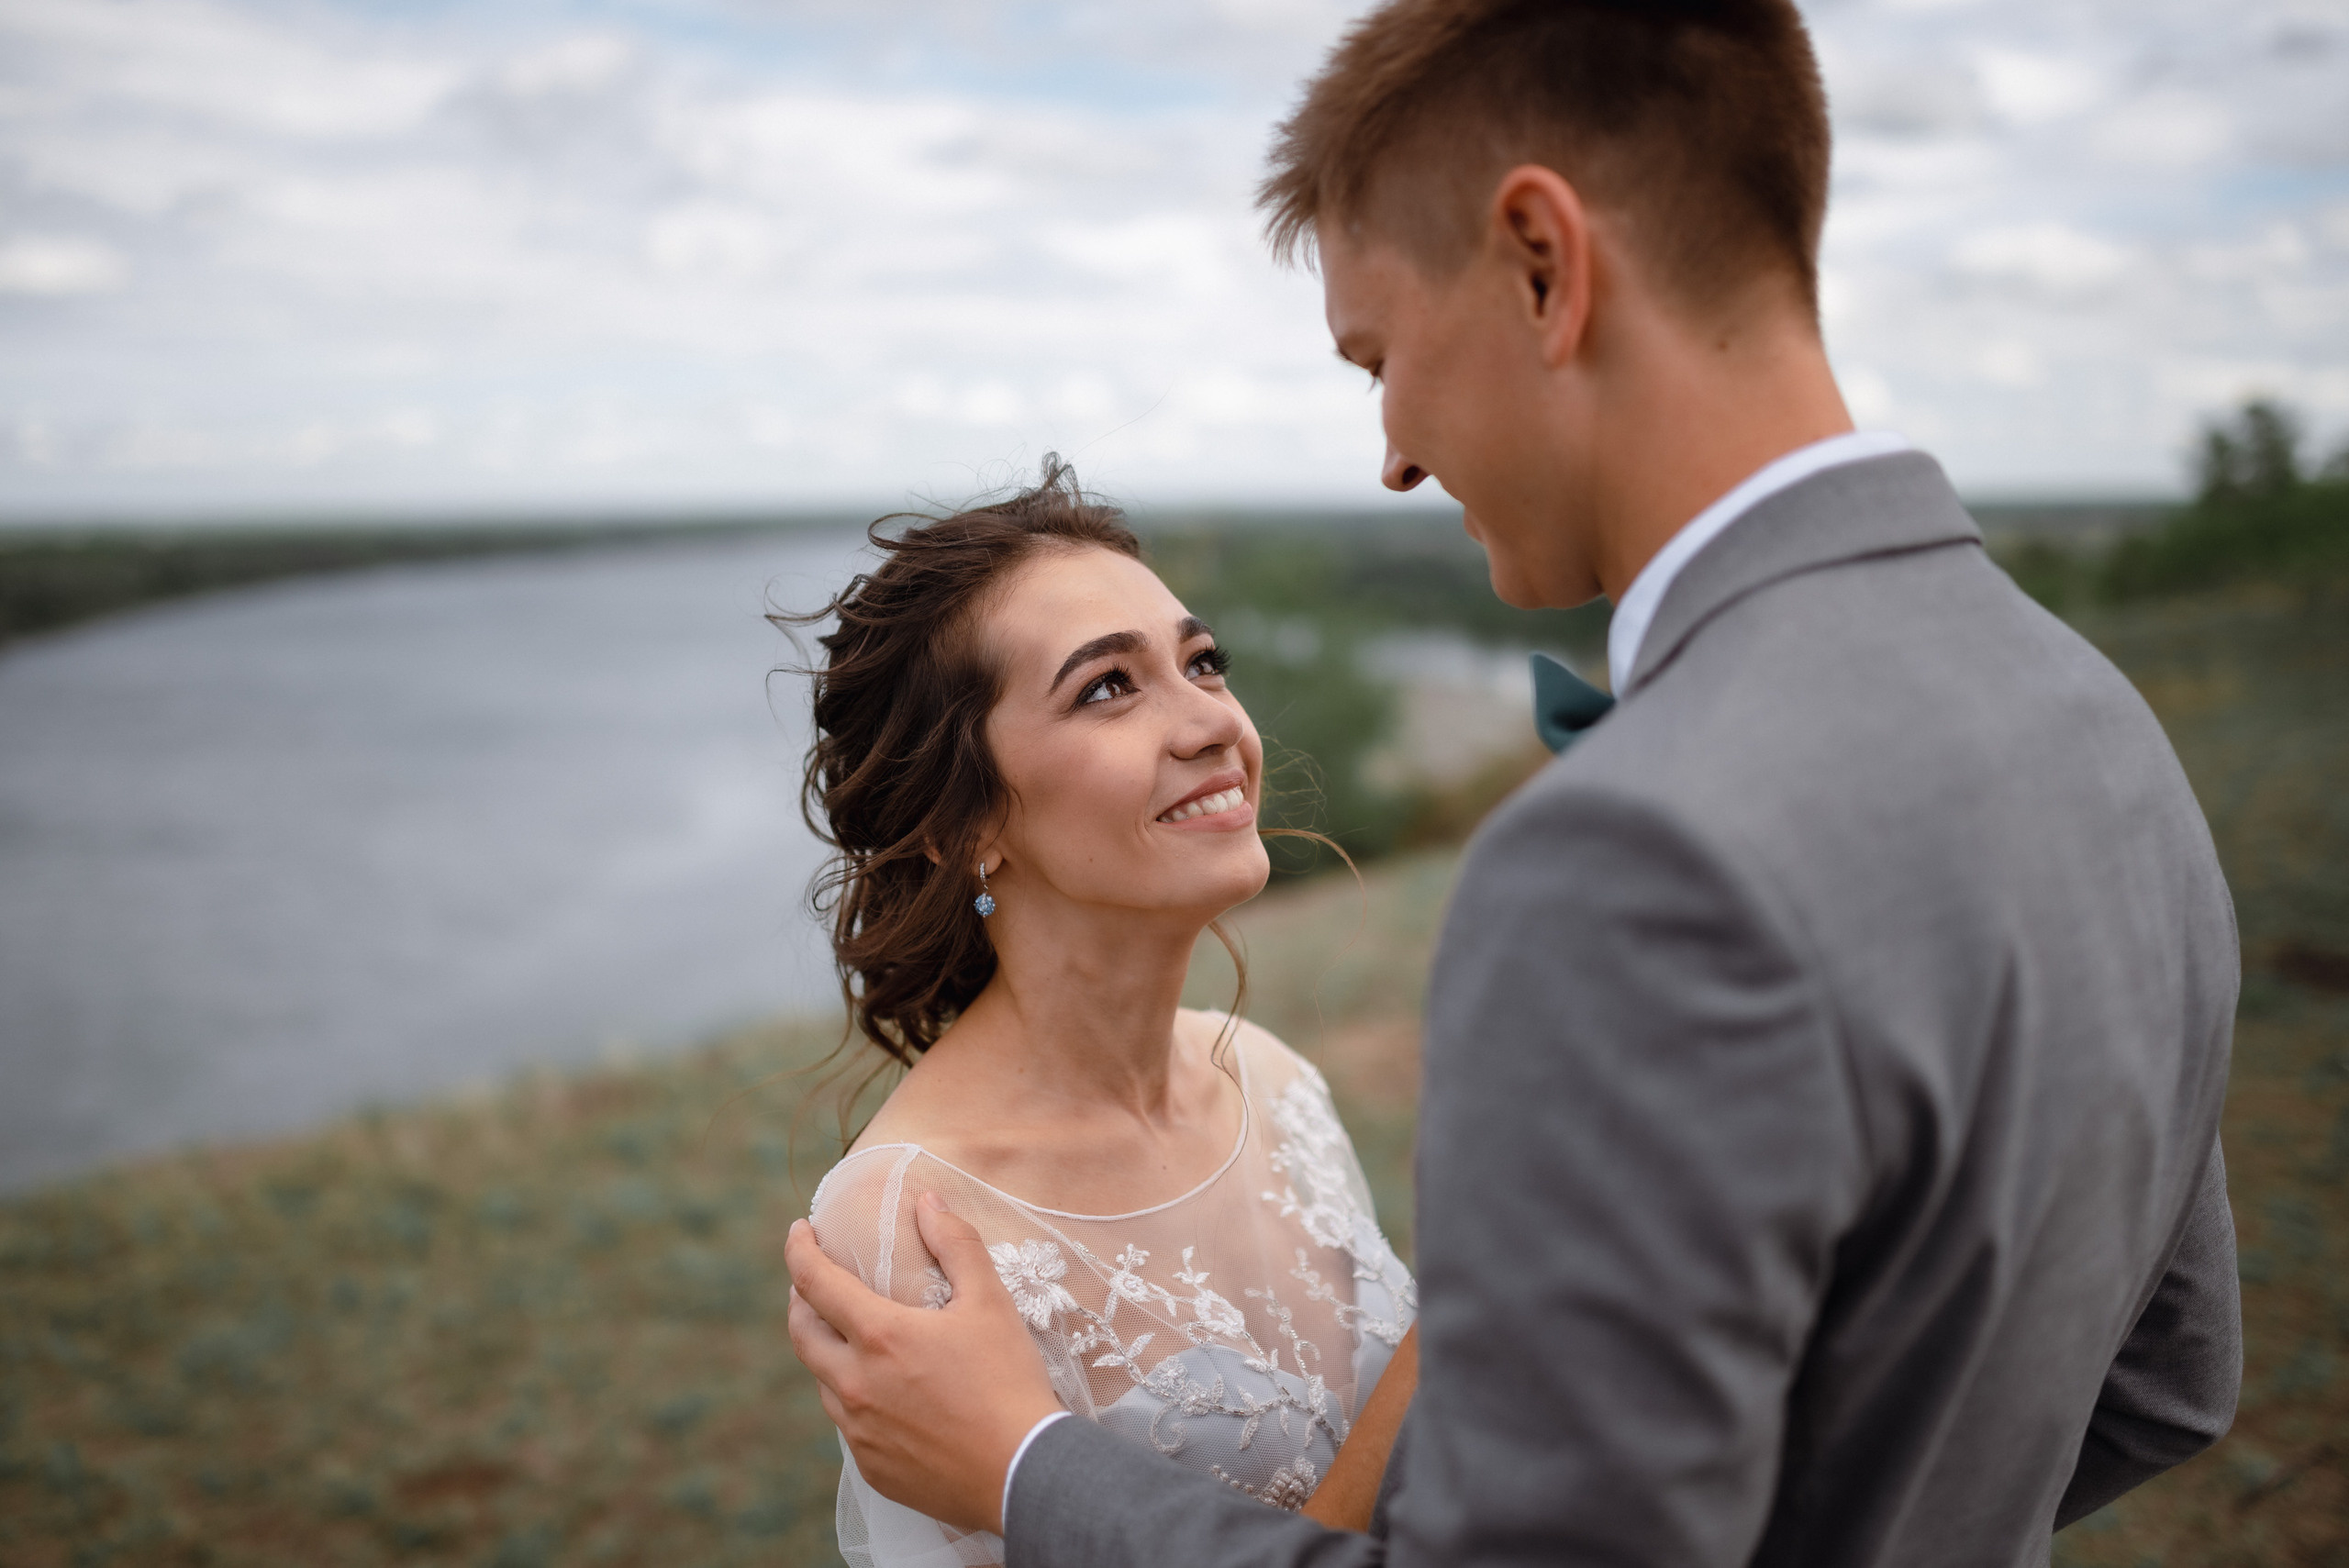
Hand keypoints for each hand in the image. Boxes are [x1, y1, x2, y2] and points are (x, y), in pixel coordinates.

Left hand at [786, 1190, 1063, 1534]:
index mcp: (879, 1337)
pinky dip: (851, 1397)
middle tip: (810, 1283)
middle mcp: (854, 1384)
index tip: (800, 1231)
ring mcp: (858, 1431)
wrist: (1023, 1473)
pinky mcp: (871, 1466)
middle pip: (801, 1333)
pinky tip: (880, 1393)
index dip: (799, 1249)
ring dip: (827, 1351)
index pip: (815, 1281)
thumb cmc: (1008, 1382)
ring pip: (823, 1382)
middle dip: (799, 1300)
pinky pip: (846, 1424)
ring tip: (849, 1337)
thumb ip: (956, 1245)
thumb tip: (928, 1202)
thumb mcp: (990, 1302)